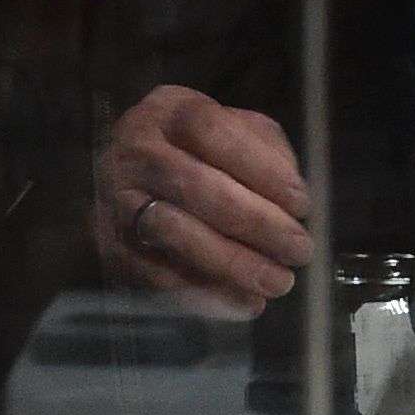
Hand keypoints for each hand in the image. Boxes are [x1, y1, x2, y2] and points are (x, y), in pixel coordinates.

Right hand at [95, 85, 312, 315]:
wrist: (135, 171)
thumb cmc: (203, 149)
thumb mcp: (238, 129)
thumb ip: (268, 151)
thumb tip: (290, 199)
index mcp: (170, 111)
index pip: (214, 133)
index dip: (262, 169)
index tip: (302, 204)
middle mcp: (135, 150)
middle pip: (197, 186)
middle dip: (257, 224)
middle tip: (300, 250)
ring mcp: (116, 198)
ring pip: (175, 232)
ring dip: (232, 263)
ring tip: (277, 281)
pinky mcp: (112, 243)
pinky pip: (156, 273)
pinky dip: (204, 293)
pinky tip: (244, 303)